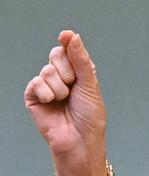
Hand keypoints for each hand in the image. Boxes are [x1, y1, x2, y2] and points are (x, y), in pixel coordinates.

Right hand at [24, 30, 107, 175]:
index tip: (65, 36)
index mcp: (78, 72)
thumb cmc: (90, 115)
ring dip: (60, 87)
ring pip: (47, 70)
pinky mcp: (33, 96)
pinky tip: (52, 103)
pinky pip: (36, 83)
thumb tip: (71, 36)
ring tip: (65, 100)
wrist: (80, 140)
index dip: (68, 42)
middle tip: (74, 87)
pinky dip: (47, 93)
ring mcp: (46, 86)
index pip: (70, 49)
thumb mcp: (89, 84)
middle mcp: (62, 76)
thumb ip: (80, 60)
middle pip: (56, 55)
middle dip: (68, 70)